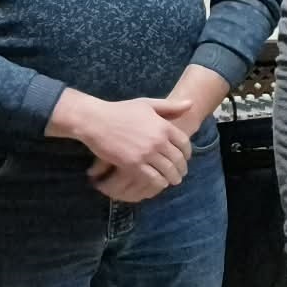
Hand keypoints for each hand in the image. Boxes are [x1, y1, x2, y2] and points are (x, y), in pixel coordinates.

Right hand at [50, 91, 191, 195]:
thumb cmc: (120, 111)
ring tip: (173, 181)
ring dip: (173, 178)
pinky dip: (159, 182)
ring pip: (168, 171)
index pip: (184, 144)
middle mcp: (158, 140)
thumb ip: (170, 107)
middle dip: (182, 169)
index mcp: (164, 126)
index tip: (186, 158)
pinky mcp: (133, 164)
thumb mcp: (147, 104)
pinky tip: (160, 183)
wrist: (95, 120)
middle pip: (178, 159)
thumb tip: (191, 104)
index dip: (187, 153)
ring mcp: (146, 153)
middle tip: (181, 174)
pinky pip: (153, 178)